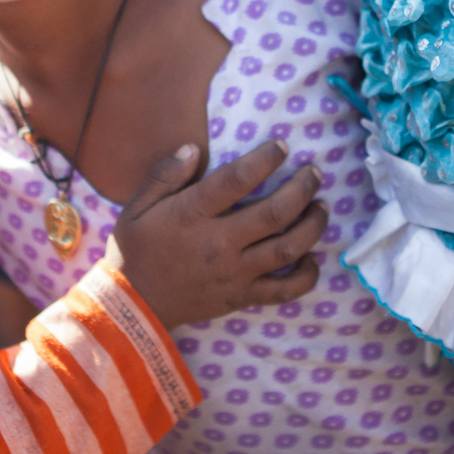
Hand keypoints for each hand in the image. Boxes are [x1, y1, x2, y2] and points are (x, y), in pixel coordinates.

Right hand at [107, 140, 328, 327]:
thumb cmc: (134, 250)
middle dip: (302, 188)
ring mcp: (234, 273)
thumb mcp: (136, 207)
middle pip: (275, 212)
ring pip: (288, 248)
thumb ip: (164, 175)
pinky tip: (311, 258)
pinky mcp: (242, 297)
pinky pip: (285, 290)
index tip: (283, 147)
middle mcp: (219, 243)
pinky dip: (306, 276)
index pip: (238, 179)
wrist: (131, 307)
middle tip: (314, 173)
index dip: (266, 159)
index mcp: (192, 215)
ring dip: (313, 225)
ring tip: (321, 207)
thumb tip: (194, 149)